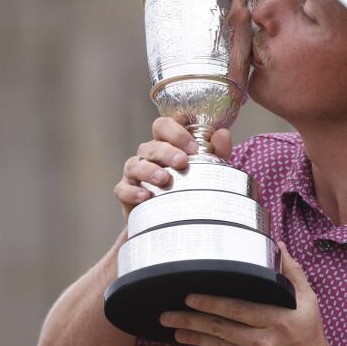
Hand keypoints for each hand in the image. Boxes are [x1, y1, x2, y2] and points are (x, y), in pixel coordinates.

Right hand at [113, 117, 231, 220]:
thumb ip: (217, 151)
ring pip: (135, 164)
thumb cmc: (189, 186)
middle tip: (182, 162)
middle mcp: (148, 155)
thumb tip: (223, 133)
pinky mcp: (126, 192)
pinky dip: (132, 191)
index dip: (176, 132)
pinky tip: (145, 196)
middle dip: (167, 151)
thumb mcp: (207, 168)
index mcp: (165, 143)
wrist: (172, 219)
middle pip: (152, 145)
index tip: (193, 147)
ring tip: (164, 179)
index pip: (163, 126)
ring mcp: (135, 172)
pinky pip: (123, 188)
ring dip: (149, 170)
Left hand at [159, 242, 346, 345]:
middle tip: (169, 312)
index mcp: (278, 320)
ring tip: (174, 327)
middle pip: (220, 327)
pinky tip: (196, 338)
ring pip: (217, 343)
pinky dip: (212, 345)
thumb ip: (291, 272)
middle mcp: (264, 341)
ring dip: (193, 334)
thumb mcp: (308, 302)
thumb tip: (278, 245)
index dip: (212, 303)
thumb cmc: (310, 335)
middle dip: (191, 318)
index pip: (238, 309)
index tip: (191, 296)